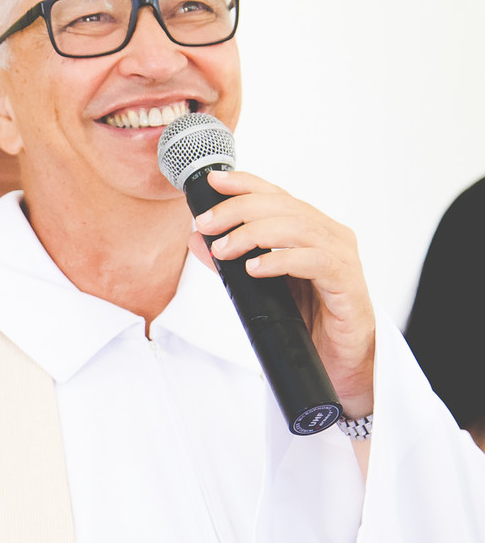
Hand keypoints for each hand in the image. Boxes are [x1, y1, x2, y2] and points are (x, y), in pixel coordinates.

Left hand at [189, 170, 375, 418]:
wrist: (340, 362)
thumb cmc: (304, 319)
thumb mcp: (258, 285)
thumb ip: (231, 260)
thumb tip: (196, 238)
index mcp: (309, 229)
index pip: (275, 194)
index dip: (244, 183)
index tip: (212, 181)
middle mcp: (329, 234)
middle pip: (282, 206)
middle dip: (238, 210)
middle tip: (207, 224)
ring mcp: (341, 256)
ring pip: (297, 227)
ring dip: (253, 234)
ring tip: (224, 250)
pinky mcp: (347, 283)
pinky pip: (315, 261)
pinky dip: (280, 260)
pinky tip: (254, 268)